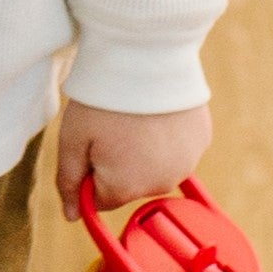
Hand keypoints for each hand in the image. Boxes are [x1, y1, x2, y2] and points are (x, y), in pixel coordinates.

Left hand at [55, 99, 211, 221]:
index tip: (90, 145)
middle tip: (114, 126)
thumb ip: (69, 182)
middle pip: (130, 185)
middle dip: (118, 164)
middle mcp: (161, 184)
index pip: (100, 199)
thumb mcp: (72, 140)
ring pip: (155, 168)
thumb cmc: (104, 99)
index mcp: (126, 188)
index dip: (90, 173)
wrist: (146, 54)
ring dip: (144, 152)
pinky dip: (167, 137)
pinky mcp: (202, 140)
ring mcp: (187, 163)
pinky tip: (158, 112)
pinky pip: (178, 150)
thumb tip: (71, 217)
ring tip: (137, 117)